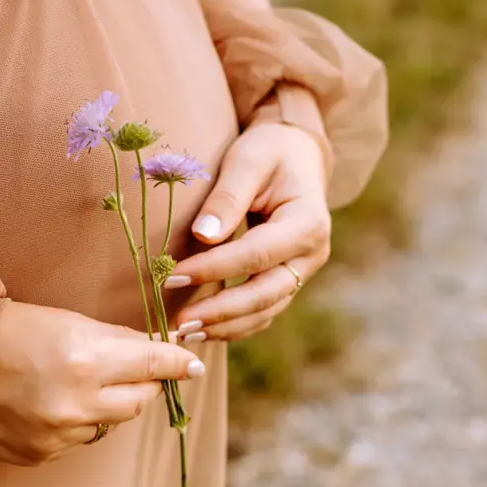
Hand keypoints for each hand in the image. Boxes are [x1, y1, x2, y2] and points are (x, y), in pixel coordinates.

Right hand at [0, 301, 203, 466]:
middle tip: (130, 368)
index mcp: (85, 360)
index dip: (178, 363)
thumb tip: (159, 349)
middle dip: (142, 383)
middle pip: (141, 401)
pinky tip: (49, 404)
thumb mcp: (66, 321)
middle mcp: (76, 403)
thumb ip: (115, 340)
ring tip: (73, 383)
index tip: (193, 365)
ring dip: (106, 405)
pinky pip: (78, 441)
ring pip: (110, 424)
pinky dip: (75, 424)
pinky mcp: (40, 456)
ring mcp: (57, 435)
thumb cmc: (7, 330)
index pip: (153, 363)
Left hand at [167, 123, 330, 340]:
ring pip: (265, 311)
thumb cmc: (269, 152)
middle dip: (221, 312)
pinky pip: (263, 311)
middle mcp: (312, 254)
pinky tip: (204, 330)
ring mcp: (303, 272)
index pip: (256, 254)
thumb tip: (204, 235)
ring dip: (226, 326)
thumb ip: (227, 197)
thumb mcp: (248, 161)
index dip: (215, 269)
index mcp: (308, 222)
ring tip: (185, 333)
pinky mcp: (288, 281)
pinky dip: (234, 325)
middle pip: (266, 294)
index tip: (173, 277)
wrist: (296, 155)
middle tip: (180, 324)